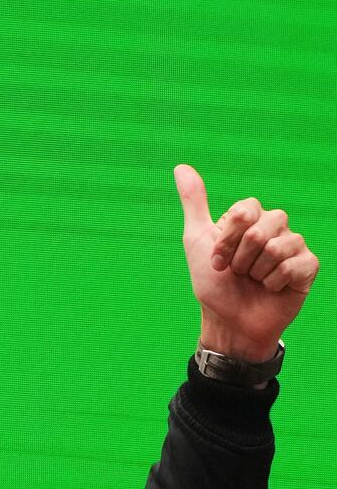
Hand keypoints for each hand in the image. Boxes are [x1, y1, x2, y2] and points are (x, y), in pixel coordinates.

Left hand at [173, 164, 317, 362]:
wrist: (228, 321)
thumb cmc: (213, 284)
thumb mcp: (196, 241)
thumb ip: (194, 203)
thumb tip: (181, 167)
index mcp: (250, 219)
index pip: (245, 209)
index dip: (227, 239)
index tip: (217, 259)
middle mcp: (274, 228)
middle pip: (263, 227)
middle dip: (240, 257)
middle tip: (236, 273)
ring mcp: (293, 246)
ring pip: (279, 246)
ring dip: (256, 272)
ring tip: (252, 281)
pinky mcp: (307, 266)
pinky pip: (296, 264)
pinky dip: (275, 282)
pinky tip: (271, 288)